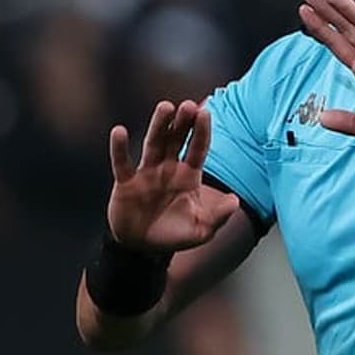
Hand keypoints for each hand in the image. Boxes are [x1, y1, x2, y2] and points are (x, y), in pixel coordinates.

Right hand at [106, 100, 239, 252]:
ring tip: (165, 107)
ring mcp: (147, 173)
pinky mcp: (126, 183)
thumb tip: (235, 201)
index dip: (201, 131)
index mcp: (189, 176)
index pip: (198, 149)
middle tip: (188, 105)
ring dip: (159, 126)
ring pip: (154, 144)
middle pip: (176, 140)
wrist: (143, 249)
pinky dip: (119, 148)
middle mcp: (169, 168)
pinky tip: (119, 131)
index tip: (205, 112)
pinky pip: (122, 163)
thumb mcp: (200, 230)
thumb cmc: (174, 235)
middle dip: (182, 123)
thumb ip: (217, 216)